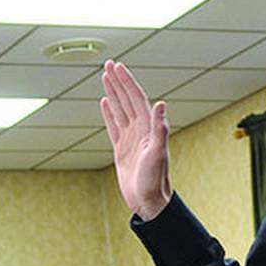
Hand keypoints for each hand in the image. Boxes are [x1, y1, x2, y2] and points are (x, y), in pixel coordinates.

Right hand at [100, 60, 171, 220]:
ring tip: (105, 77)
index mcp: (148, 127)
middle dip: (118, 81)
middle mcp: (140, 129)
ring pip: (119, 109)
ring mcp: (131, 138)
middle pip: (127, 99)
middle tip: (108, 64)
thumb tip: (160, 103)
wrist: (150, 201)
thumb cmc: (155, 180)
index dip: (126, 81)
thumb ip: (160, 128)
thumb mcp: (157, 153)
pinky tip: (105, 102)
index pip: (135, 98)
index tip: (117, 66)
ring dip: (113, 93)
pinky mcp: (122, 149)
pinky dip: (109, 113)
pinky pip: (114, 126)